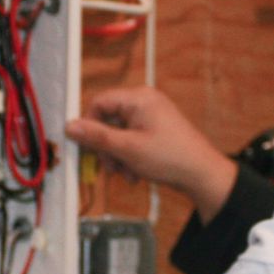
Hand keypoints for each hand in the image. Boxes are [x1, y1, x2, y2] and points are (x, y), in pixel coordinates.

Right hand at [64, 87, 237, 219]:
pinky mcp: (155, 130)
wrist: (202, 174)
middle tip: (110, 166)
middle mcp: (145, 102)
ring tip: (127, 173)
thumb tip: (71, 127)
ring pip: (119, 134)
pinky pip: (131, 140)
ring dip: (118, 156)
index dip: (89, 125)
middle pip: (108, 120)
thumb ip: (96, 137)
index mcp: (138, 98)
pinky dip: (129, 157)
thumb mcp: (127, 148)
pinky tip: (136, 174)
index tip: (86, 147)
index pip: (99, 103)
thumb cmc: (171, 157)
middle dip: (107, 147)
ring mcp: (151, 116)